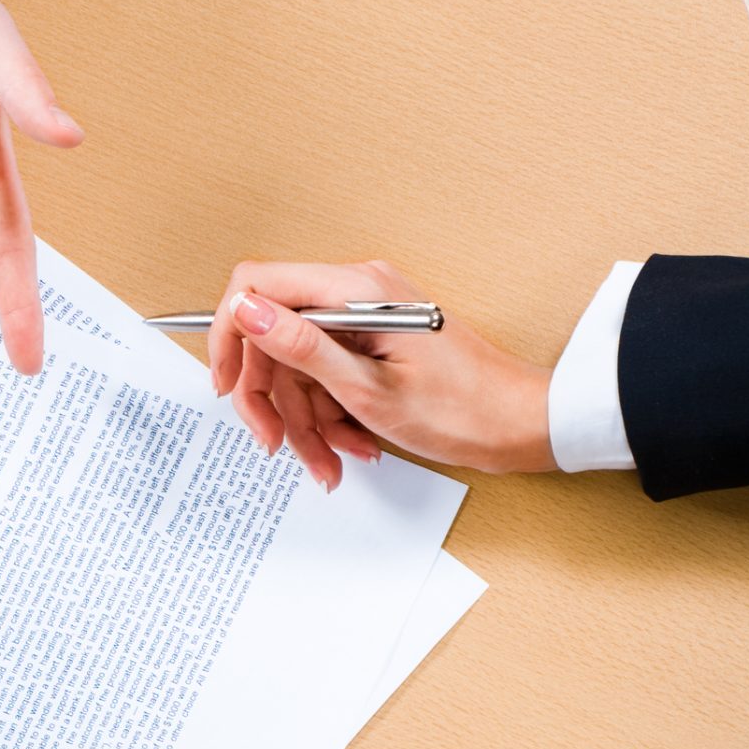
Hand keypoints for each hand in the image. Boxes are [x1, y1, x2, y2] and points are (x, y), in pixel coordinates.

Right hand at [206, 261, 556, 486]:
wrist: (523, 425)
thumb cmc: (465, 410)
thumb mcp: (369, 389)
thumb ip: (302, 346)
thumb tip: (246, 310)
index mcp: (354, 290)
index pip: (256, 287)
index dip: (229, 335)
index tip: (226, 383)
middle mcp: (355, 293)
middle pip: (271, 337)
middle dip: (270, 399)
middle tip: (274, 443)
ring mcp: (362, 318)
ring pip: (295, 368)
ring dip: (302, 421)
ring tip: (327, 461)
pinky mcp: (370, 342)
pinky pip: (323, 378)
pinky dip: (328, 418)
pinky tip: (350, 445)